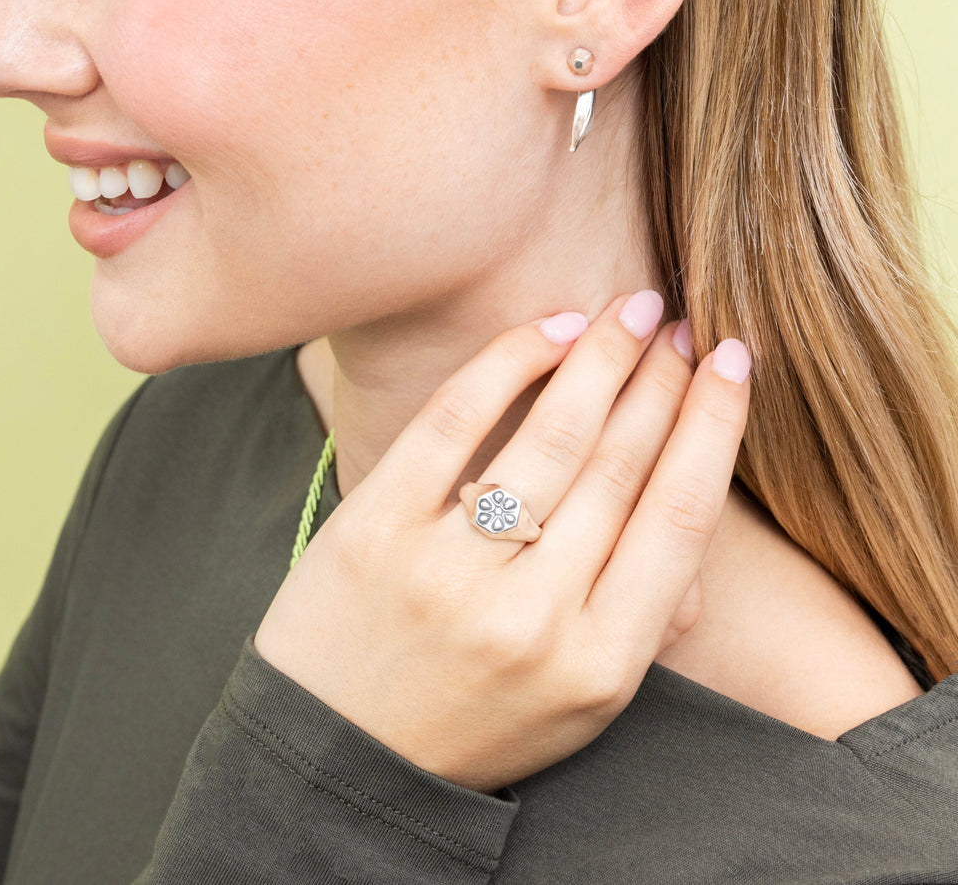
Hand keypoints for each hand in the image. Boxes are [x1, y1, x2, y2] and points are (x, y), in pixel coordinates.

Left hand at [254, 292, 750, 792]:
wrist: (333, 755)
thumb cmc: (471, 718)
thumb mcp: (580, 702)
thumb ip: (644, 614)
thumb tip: (693, 493)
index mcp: (599, 663)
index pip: (680, 516)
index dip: (715, 424)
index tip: (734, 360)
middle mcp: (532, 615)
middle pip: (621, 464)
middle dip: (665, 378)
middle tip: (684, 322)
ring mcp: (450, 568)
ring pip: (552, 435)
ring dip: (604, 357)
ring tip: (632, 310)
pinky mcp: (379, 527)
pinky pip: (455, 421)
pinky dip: (510, 362)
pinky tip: (551, 328)